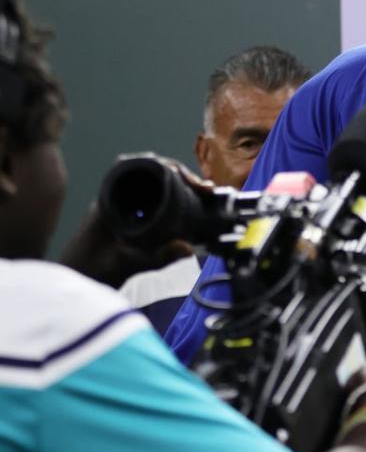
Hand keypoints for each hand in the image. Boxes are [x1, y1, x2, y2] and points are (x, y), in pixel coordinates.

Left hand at [59, 154, 210, 287]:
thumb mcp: (126, 264)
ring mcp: (122, 206)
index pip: (143, 167)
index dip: (171, 168)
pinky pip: (153, 199)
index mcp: (111, 198)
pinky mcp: (128, 218)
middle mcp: (116, 197)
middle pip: (153, 173)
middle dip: (181, 176)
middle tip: (204, 189)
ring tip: (201, 194)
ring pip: (154, 186)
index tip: (192, 180)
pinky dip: (172, 199)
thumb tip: (189, 249)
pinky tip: (187, 207)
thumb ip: (156, 258)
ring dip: (178, 187)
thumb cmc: (91, 272)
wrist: (74, 284)